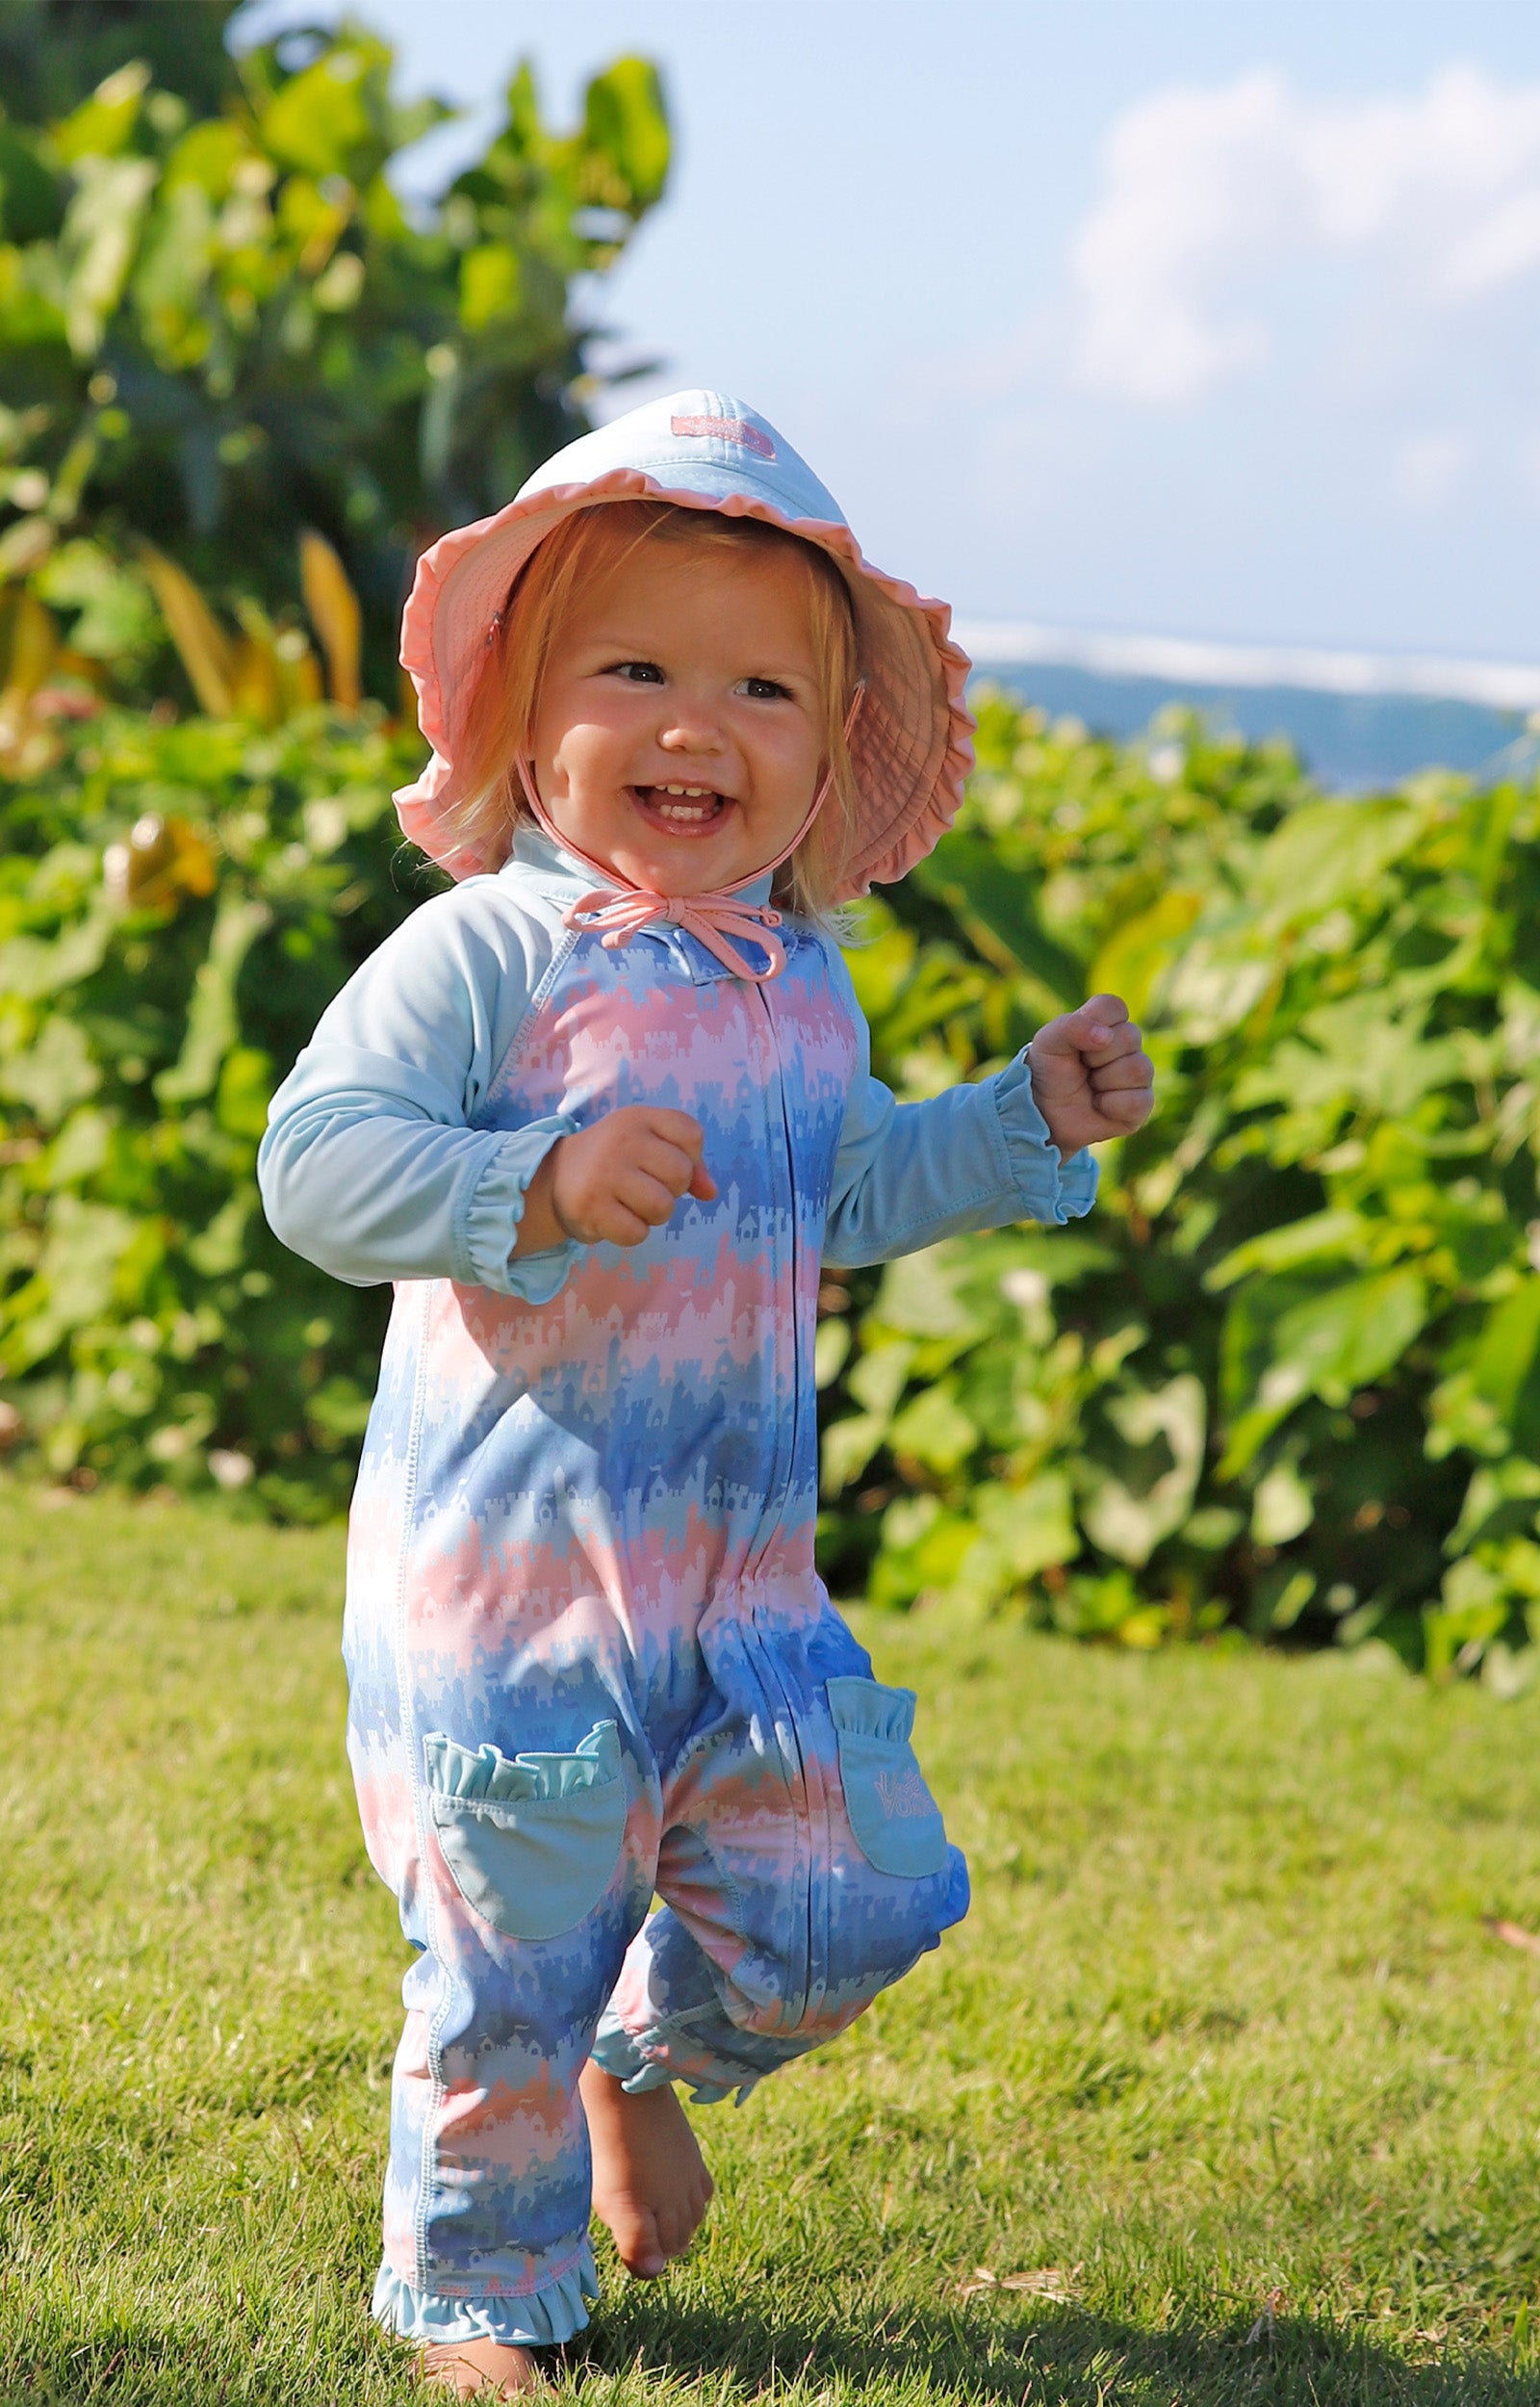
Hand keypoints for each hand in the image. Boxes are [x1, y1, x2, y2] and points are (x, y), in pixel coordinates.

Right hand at [517, 1105, 716, 1252]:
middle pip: (680, 1174)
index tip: (665, 1164)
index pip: (691, 1134)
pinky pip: (637, 1232)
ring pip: (663, 1207)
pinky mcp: (591, 1206)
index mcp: (638, 1117)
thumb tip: (710, 1192)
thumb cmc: (615, 1162)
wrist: (555, 1178)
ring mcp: (604, 1172)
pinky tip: (615, 1218)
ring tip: (630, 1203)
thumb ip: (688, 1164)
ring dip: (652, 1215)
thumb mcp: (648, 1147)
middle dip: (672, 1190)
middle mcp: (621, 1139)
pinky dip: (632, 1233)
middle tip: (645, 1187)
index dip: (691, 1158)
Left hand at [1027, 994, 1153, 1157]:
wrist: (1045, 1113)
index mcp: (1106, 1022)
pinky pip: (1138, 1101)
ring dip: (1104, 1082)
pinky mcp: (1142, 1103)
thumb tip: (1105, 1036)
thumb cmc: (1049, 1072)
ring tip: (1091, 1087)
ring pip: (1138, 1069)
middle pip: (1130, 1036)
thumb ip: (1070, 1026)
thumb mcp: (1047, 1042)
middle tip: (1082, 1067)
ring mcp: (1138, 1073)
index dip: (1094, 1023)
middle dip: (1096, 1056)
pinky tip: (1100, 1106)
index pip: (1114, 1007)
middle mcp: (1127, 1045)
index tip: (1076, 1042)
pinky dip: (1110, 1105)